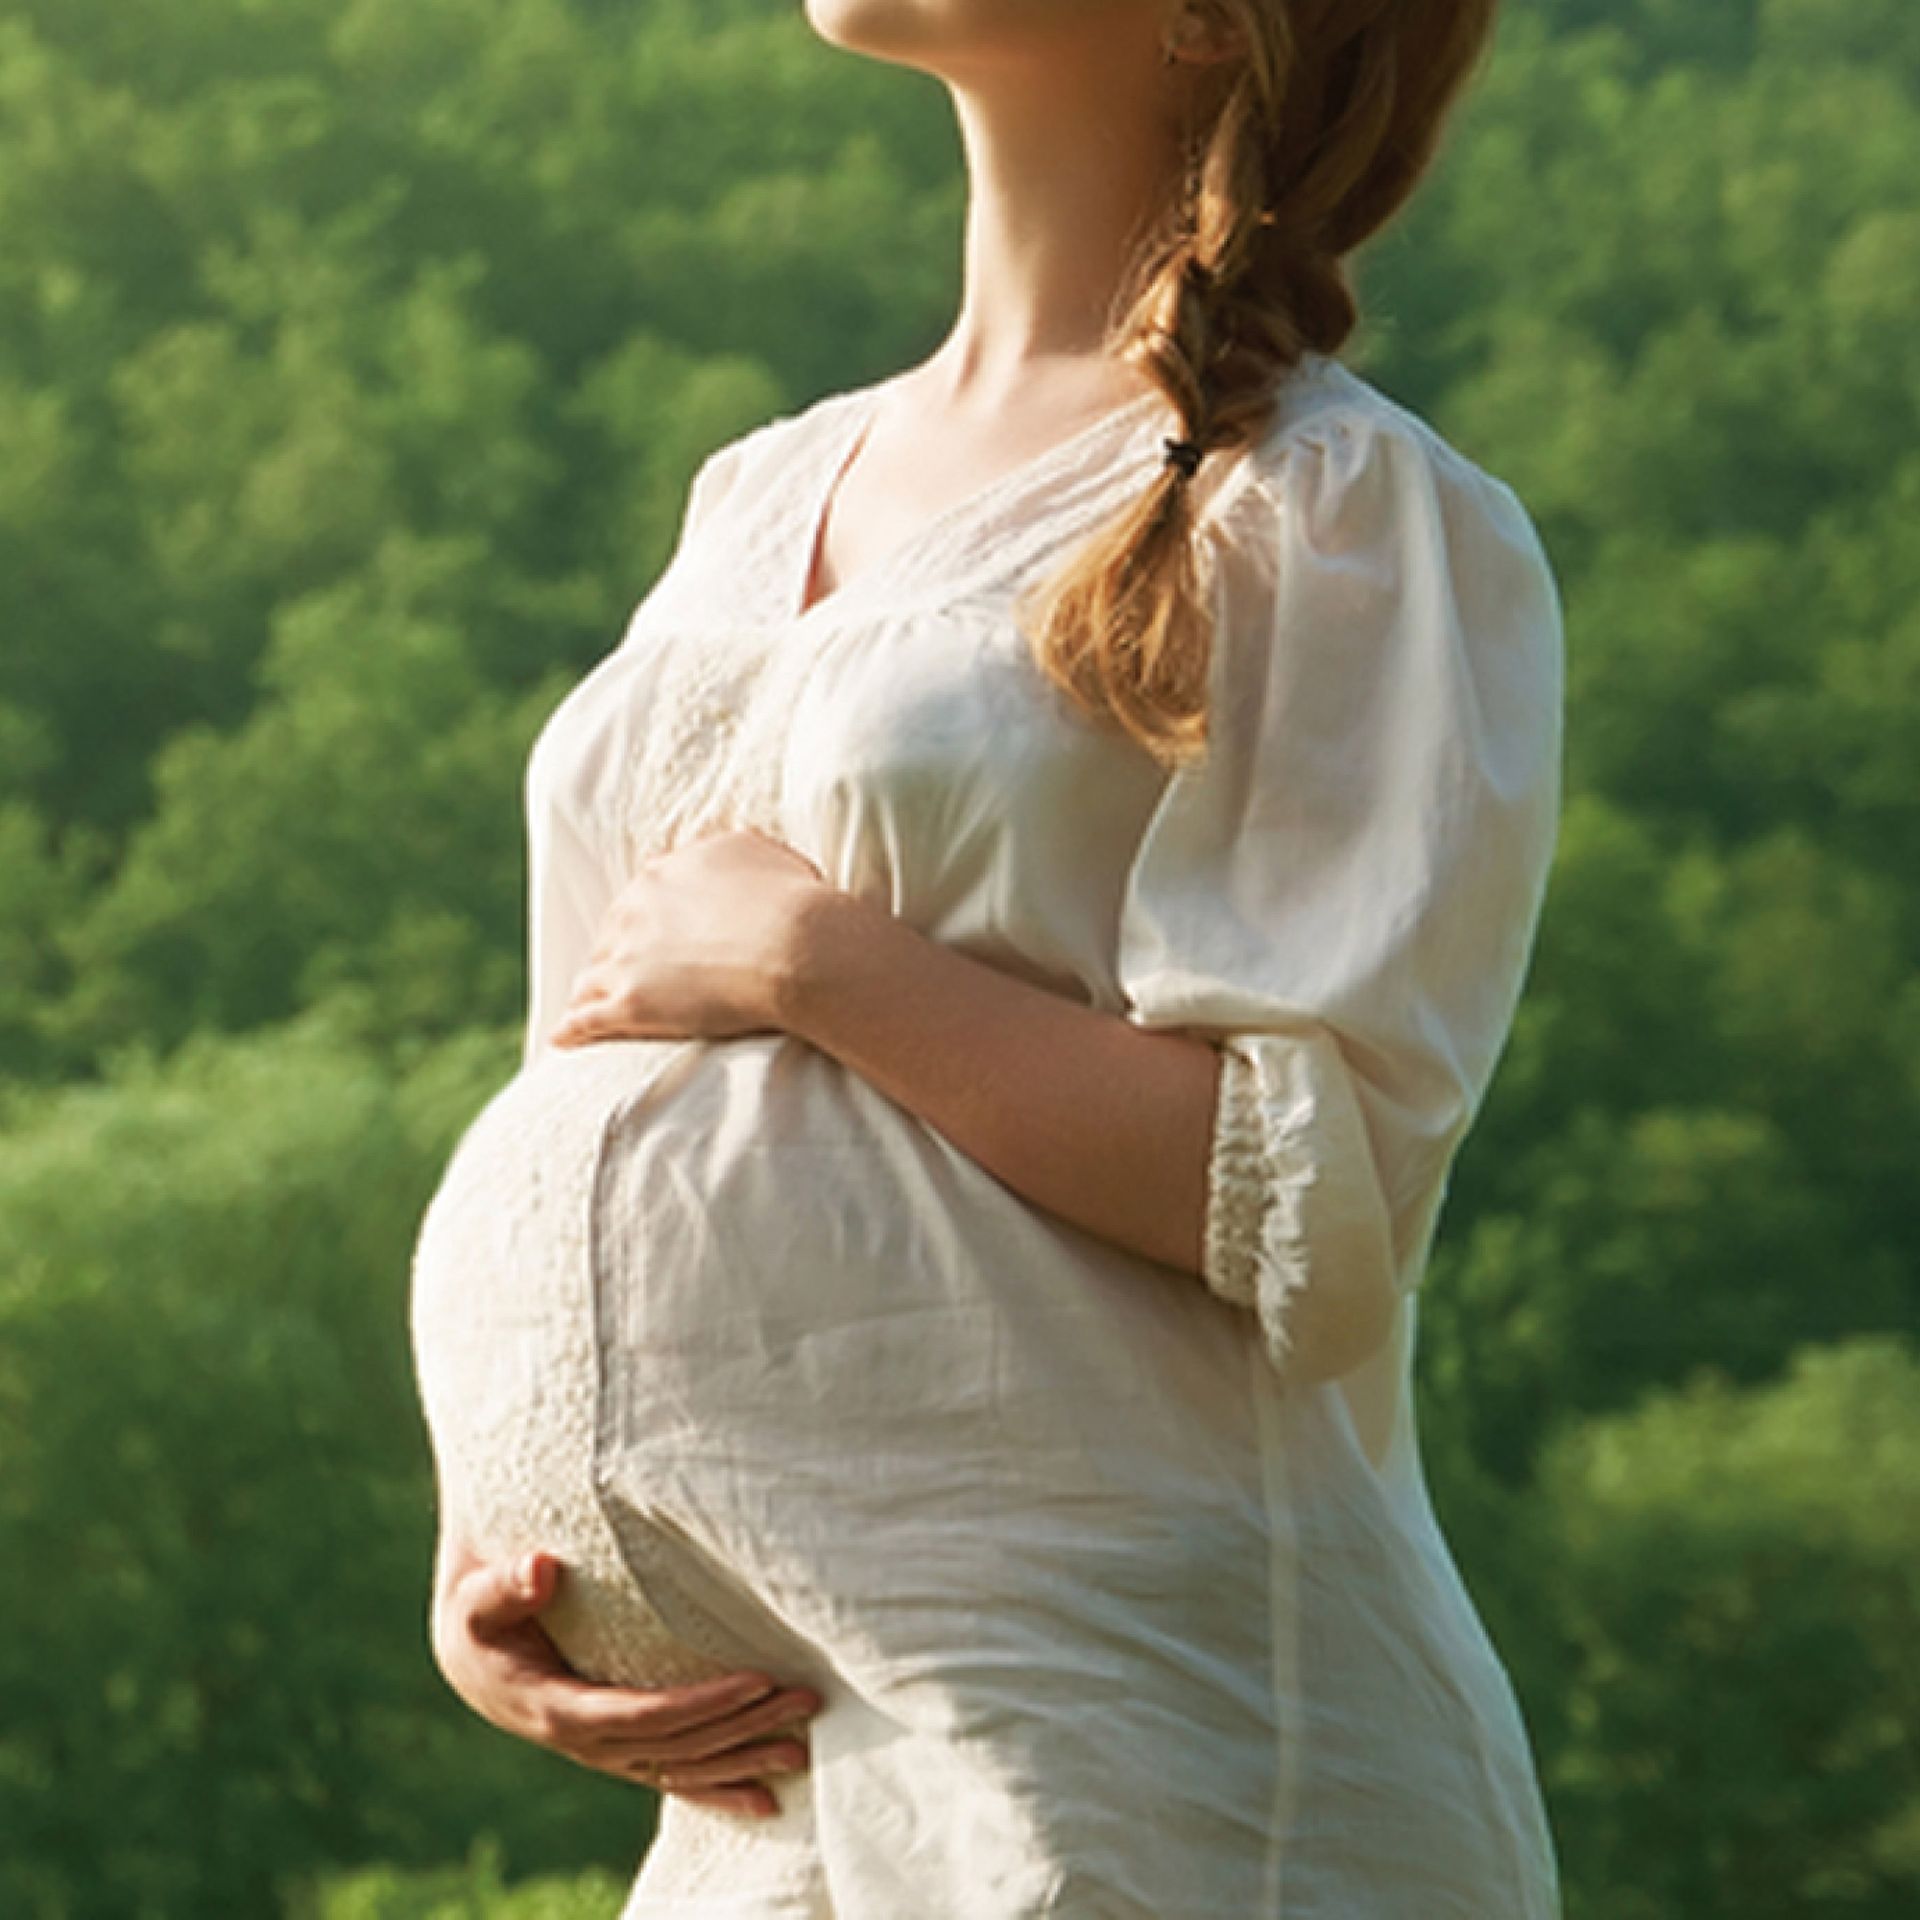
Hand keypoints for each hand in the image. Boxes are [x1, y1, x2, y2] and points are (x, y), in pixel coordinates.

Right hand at [431, 1546, 822, 1819]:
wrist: (469, 1654)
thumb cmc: (481, 1615)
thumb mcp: (479, 1597)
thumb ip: (504, 1585)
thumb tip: (536, 1567)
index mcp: (558, 1709)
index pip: (647, 1714)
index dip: (703, 1704)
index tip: (756, 1680)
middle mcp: (587, 1743)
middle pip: (679, 1744)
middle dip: (744, 1725)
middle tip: (807, 1700)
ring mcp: (605, 1754)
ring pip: (683, 1767)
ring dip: (743, 1759)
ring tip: (802, 1749)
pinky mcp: (618, 1752)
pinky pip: (673, 1778)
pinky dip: (719, 1791)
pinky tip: (764, 1802)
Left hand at [550, 828, 828, 1048]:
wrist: (795, 946)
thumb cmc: (792, 901)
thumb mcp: (761, 850)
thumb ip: (732, 851)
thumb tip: (723, 856)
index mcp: (664, 872)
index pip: (641, 898)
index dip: (646, 920)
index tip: (651, 937)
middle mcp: (636, 908)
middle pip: (611, 935)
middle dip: (614, 954)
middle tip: (620, 976)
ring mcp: (628, 957)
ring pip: (591, 976)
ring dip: (588, 991)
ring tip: (582, 1010)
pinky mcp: (630, 1003)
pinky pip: (585, 1019)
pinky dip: (571, 1029)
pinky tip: (562, 1039)